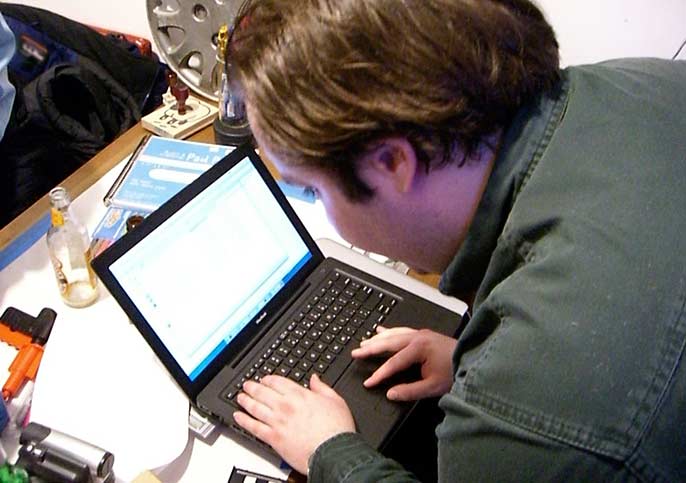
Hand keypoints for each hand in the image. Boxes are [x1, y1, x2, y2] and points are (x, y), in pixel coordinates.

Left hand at [234, 374, 355, 473]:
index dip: (268, 379)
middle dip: (253, 387)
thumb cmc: (337, 429)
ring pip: (255, 408)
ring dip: (245, 401)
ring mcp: (278, 422)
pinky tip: (238, 417)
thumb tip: (315, 379)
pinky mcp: (273, 438)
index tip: (264, 379)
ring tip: (240, 397)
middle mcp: (286, 406)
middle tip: (247, 385)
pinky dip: (244, 421)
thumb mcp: (336, 401)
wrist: (333, 451)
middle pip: (263, 392)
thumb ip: (322, 388)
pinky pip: (254, 427)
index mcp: (300, 395)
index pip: (278, 382)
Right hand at [351, 327, 456, 400]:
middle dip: (370, 348)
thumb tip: (391, 394)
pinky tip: (381, 330)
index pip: (393, 363)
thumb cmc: (455, 371)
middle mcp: (417, 337)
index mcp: (418, 348)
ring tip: (364, 343)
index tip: (368, 382)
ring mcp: (420, 333)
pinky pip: (401, 330)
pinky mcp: (423, 334)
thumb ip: (410, 391)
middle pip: (388, 343)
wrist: (474, 358)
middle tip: (355, 353)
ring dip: (377, 339)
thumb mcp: (433, 387)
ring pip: (393, 334)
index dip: (379, 374)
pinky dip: (389, 331)